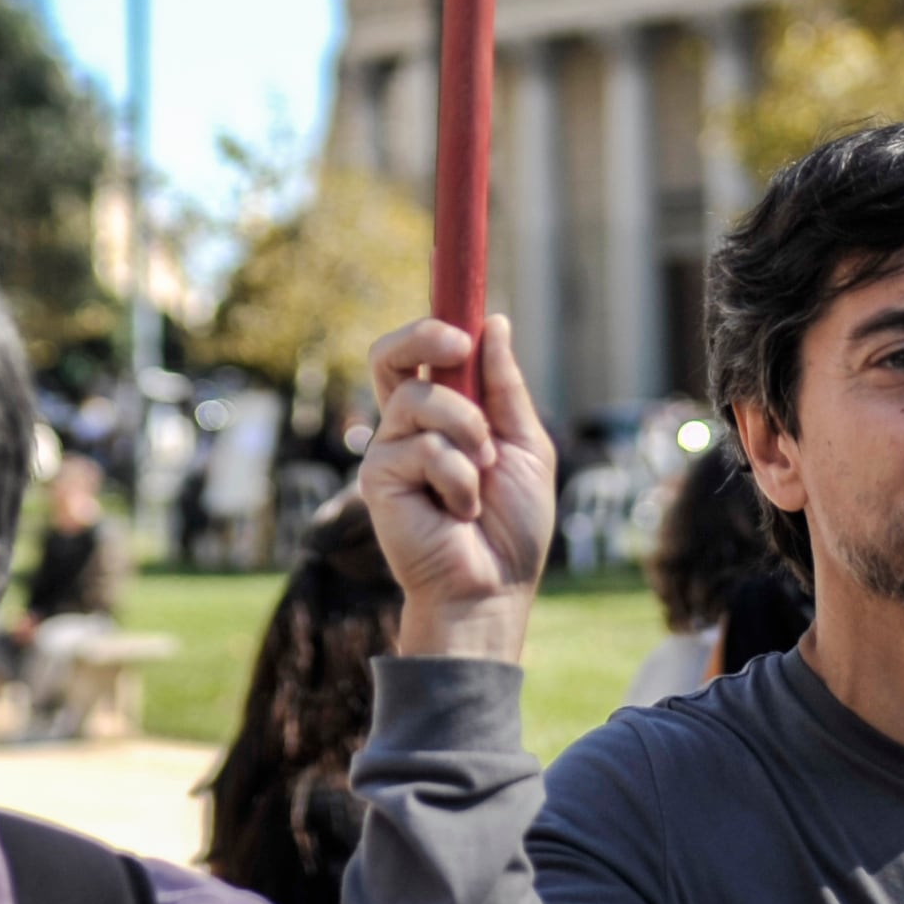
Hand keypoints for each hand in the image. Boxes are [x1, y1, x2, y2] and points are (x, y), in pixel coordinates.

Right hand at [359, 315, 553, 662]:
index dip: (434, 325)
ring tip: (483, 474)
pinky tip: (460, 509)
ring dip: (468, 431)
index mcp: (444, 414)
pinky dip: (457, 476)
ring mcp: (390, 449)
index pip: (423, 354)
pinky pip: (422, 446)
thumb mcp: (525, 445)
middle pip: (390, 354)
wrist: (493, 587)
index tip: (467, 316)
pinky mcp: (377, 477)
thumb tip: (495, 323)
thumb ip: (504, 388)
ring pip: (420, 396)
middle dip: (422, 335)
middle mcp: (409, 425)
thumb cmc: (513, 526)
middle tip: (457, 344)